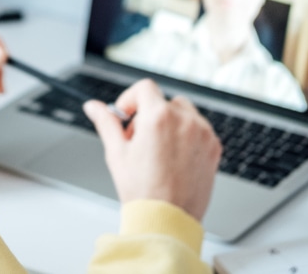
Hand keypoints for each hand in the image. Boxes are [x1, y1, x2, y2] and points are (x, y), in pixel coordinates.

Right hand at [83, 79, 220, 220]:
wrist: (167, 220)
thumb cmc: (142, 191)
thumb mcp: (116, 153)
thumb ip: (106, 122)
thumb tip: (93, 107)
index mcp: (158, 117)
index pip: (145, 87)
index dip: (131, 99)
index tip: (127, 116)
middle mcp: (184, 120)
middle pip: (165, 101)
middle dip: (150, 115)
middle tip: (139, 140)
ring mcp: (203, 134)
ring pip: (184, 113)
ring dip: (171, 123)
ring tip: (158, 149)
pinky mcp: (214, 148)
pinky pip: (200, 129)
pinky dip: (187, 136)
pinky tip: (174, 158)